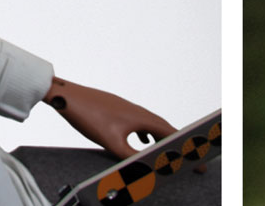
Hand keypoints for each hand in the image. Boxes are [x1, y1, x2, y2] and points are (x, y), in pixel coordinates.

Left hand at [44, 76, 177, 157]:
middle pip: (165, 129)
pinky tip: (141, 139)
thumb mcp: (110, 141)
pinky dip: (147, 132)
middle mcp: (139, 111)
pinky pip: (140, 122)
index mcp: (141, 118)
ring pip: (152, 125)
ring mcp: (129, 109)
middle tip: (188, 158)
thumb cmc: (89, 116)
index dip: (186, 147)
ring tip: (168, 150)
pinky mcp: (119, 109)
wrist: (68, 96)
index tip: (197, 160)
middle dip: (177, 144)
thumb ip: (130, 156)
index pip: (170, 134)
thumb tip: (145, 167)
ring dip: (162, 138)